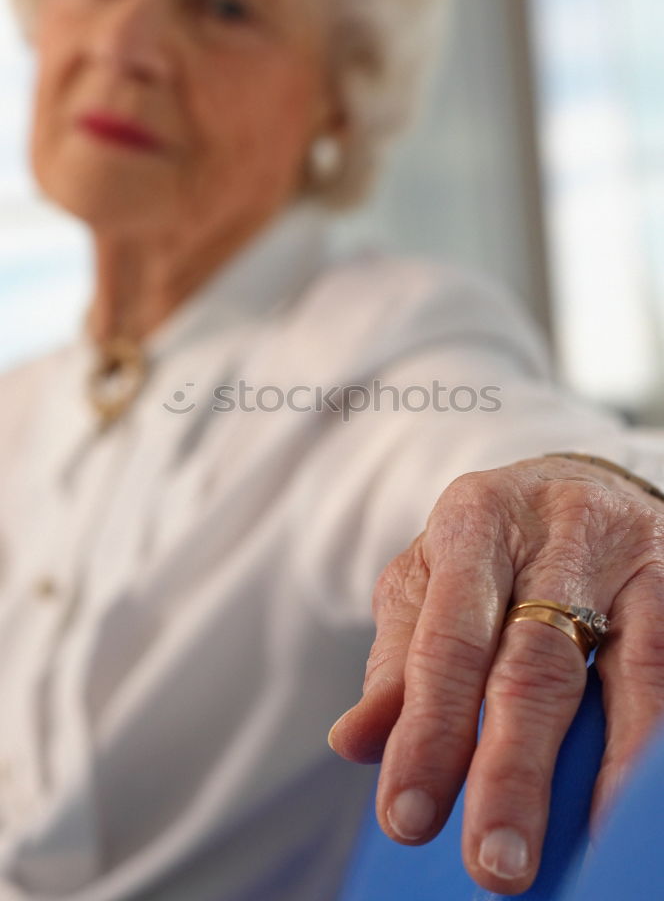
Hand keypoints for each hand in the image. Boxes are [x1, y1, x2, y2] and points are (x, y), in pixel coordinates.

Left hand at [327, 455, 663, 894]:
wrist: (576, 481)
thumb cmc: (491, 543)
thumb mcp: (430, 578)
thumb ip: (397, 657)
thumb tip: (355, 742)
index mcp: (475, 522)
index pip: (448, 639)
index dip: (428, 731)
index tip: (407, 817)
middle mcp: (558, 533)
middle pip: (536, 663)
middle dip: (513, 770)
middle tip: (494, 863)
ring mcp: (633, 556)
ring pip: (631, 669)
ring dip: (611, 768)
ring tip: (592, 848)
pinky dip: (653, 736)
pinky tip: (638, 792)